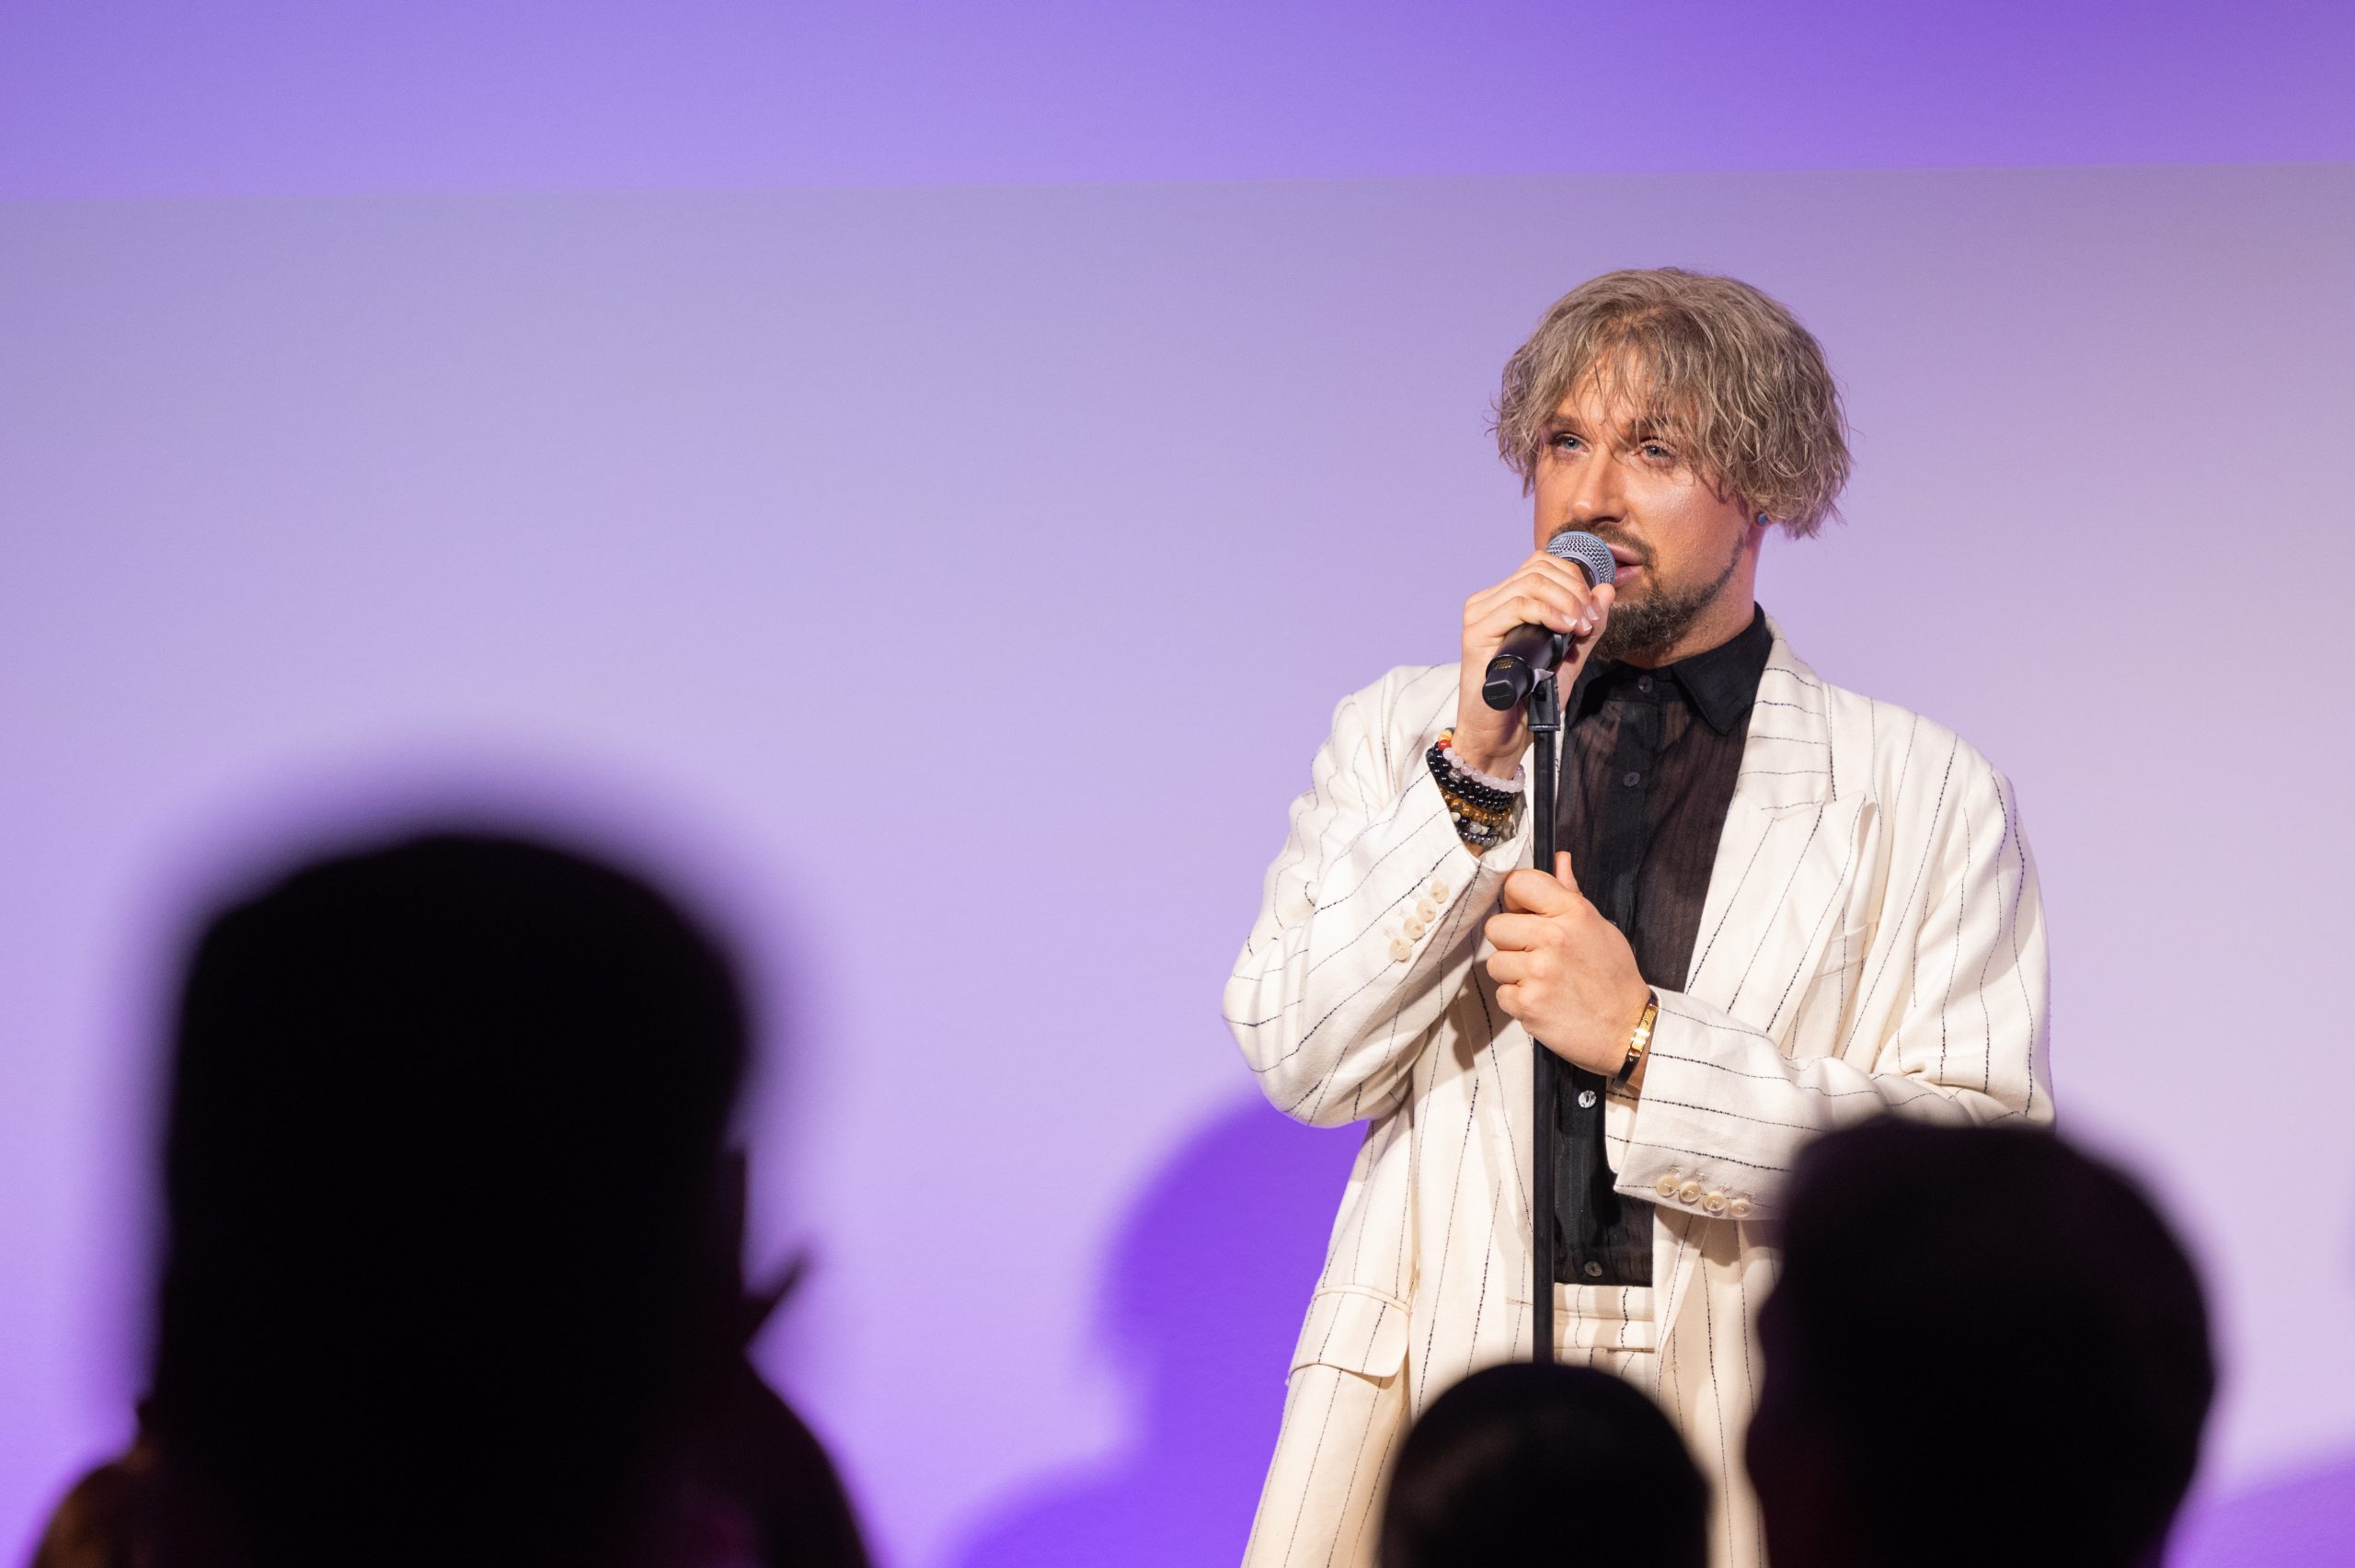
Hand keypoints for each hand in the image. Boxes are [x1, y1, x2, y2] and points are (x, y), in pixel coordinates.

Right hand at [1452, 551, 1615, 776]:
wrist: (1505, 736)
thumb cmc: (1530, 700)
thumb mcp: (1570, 657)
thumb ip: (1588, 625)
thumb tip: (1607, 589)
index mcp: (1506, 601)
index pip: (1542, 564)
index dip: (1575, 579)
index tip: (1592, 613)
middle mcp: (1489, 602)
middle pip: (1539, 568)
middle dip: (1576, 591)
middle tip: (1589, 622)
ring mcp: (1480, 615)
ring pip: (1531, 582)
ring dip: (1567, 601)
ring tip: (1578, 628)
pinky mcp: (1475, 633)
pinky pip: (1518, 604)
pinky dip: (1549, 612)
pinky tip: (1564, 629)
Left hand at [1484, 852, 1652, 1076]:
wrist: (1627, 1029)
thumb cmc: (1614, 978)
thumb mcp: (1600, 928)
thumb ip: (1571, 894)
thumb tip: (1559, 859)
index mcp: (1573, 913)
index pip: (1518, 883)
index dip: (1515, 898)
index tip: (1523, 911)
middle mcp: (1554, 938)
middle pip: (1496, 926)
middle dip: (1510, 942)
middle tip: (1536, 955)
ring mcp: (1539, 972)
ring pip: (1495, 962)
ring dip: (1513, 975)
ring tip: (1543, 981)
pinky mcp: (1528, 1004)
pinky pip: (1502, 994)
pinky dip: (1517, 1001)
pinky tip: (1543, 1000)